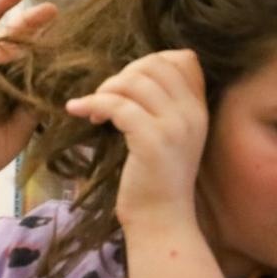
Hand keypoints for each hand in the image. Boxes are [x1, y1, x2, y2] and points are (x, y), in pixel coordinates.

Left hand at [65, 50, 206, 230]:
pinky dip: (92, 104)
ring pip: (134, 82)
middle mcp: (193, 113)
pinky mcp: (152, 141)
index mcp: (198, 109)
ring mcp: (175, 126)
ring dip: (103, 90)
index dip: (147, 62)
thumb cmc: (153, 179)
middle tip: (103, 98)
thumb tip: (126, 78)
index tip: (125, 86)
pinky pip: (117, 105)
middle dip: (121, 74)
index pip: (182, 58)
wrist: (160, 219)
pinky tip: (78, 112)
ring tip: (91, 110)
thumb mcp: (165, 136)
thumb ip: (159, 106)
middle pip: (155, 64)